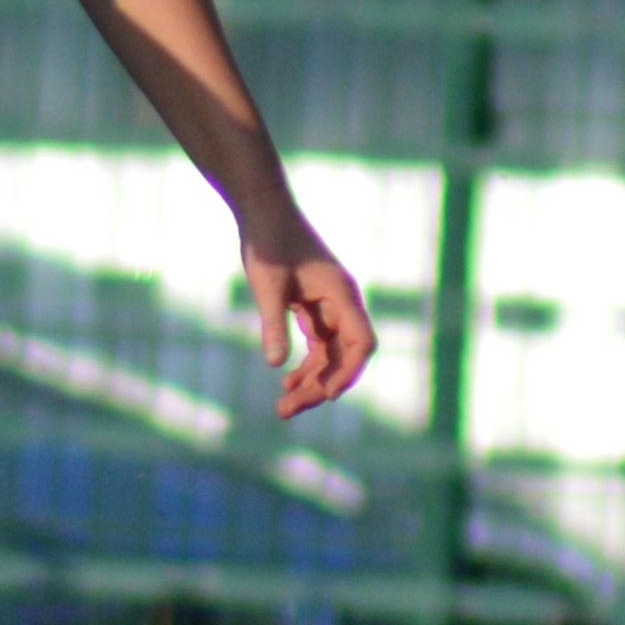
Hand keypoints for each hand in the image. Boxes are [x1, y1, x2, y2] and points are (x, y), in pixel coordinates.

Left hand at [242, 232, 374, 416]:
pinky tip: (287, 382)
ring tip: (284, 407)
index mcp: (341, 294)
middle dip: (321, 385)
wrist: (264, 213)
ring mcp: (331, 306)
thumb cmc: (268, 243)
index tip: (327, 395)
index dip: (348, 372)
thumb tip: (274, 364)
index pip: (361, 342)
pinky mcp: (316, 308)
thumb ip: (273, 323)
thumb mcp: (267, 285)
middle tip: (286, 410)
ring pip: (331, 354)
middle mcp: (342, 303)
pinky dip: (306, 365)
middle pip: (345, 356)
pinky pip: (319, 345)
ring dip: (312, 381)